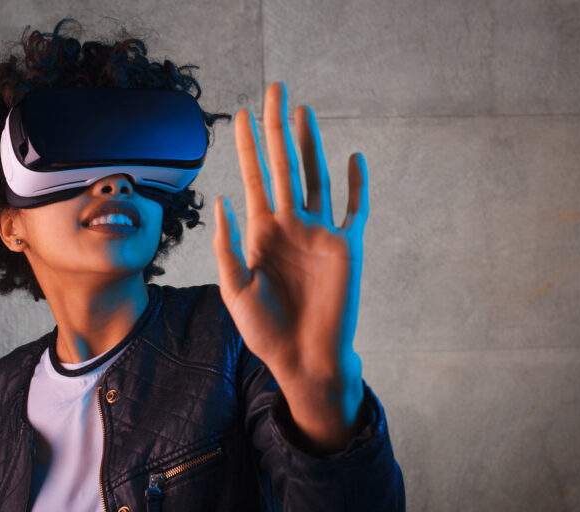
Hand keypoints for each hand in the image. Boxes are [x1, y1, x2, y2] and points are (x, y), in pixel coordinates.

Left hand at [212, 82, 369, 451]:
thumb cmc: (265, 330)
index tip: (240, 115)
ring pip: (315, 177)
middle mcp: (290, 225)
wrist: (302, 359)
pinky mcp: (347, 247)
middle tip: (275, 91)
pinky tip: (354, 158)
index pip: (253, 178)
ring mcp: (320, 233)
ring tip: (303, 111)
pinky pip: (355, 209)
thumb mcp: (236, 290)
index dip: (247, 146)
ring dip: (311, 144)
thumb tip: (221, 200)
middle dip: (278, 128)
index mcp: (261, 232)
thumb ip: (227, 247)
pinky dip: (357, 185)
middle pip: (284, 165)